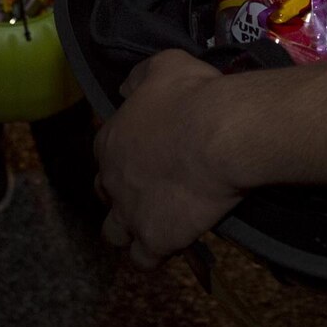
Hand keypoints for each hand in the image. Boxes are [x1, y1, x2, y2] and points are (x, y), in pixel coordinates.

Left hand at [95, 50, 243, 267]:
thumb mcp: (163, 66)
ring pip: (114, 234)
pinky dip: (154, 255)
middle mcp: (112, 179)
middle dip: (123, 195)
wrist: (221, 135)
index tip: (150, 156)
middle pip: (105, 195)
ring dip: (130, 231)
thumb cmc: (194, 96)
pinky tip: (173, 245)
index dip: (127, 157)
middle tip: (154, 191)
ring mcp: (130, 212)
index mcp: (110, 140)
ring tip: (157, 225)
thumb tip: (125, 88)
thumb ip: (138, 78)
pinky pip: (142, 260)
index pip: (106, 155)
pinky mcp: (154, 239)